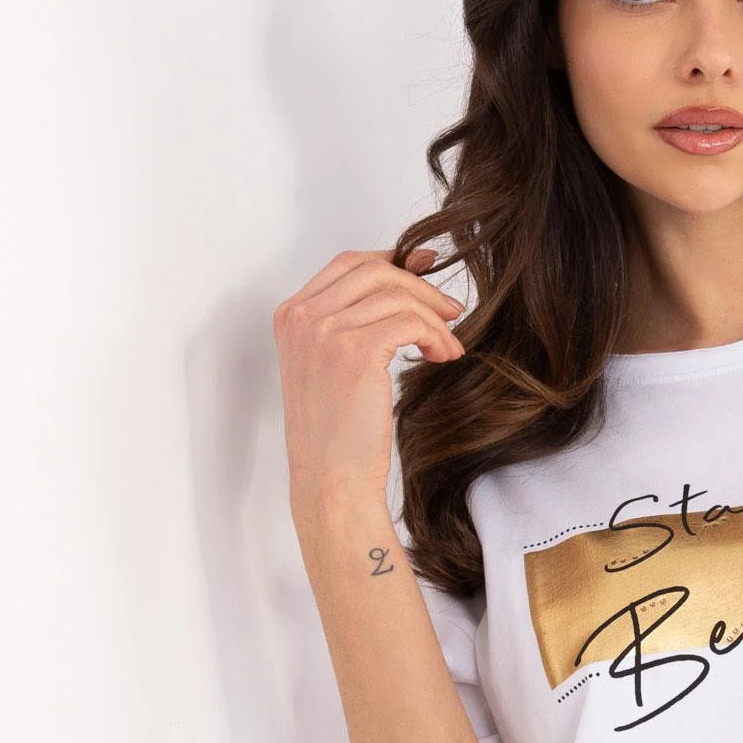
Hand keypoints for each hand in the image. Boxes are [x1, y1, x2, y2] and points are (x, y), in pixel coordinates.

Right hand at [273, 244, 465, 515]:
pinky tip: (443, 357)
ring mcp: (324, 332)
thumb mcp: (334, 365)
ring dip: (434, 317)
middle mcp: (301, 317)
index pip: (348, 264)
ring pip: (396, 295)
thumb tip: (410, 271)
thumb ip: (357, 320)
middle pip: (373, 269)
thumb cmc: (338, 433)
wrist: (331, 481)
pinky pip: (410, 322)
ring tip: (449, 346)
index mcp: (291, 316)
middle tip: (451, 309)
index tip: (427, 269)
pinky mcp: (354, 352)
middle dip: (419, 285)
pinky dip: (435, 336)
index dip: (393, 261)